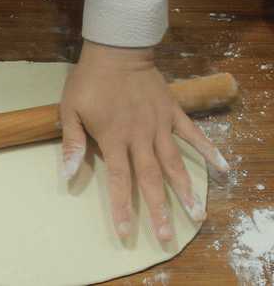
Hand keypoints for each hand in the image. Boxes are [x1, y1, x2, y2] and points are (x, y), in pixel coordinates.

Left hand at [60, 41, 228, 240]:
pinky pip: (193, 135)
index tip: (127, 232)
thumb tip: (65, 175)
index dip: (122, 208)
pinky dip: (208, 151)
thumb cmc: (89, 82)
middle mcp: (140, 137)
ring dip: (186, 190)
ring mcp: (159, 125)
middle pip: (151, 179)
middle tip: (169, 236)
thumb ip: (72, 143)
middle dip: (159, 210)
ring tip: (198, 214)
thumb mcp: (70, 111)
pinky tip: (222, 169)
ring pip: (175, 163)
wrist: (116, 51)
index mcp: (114, 139)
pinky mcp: (173, 113)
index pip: (119, 181)